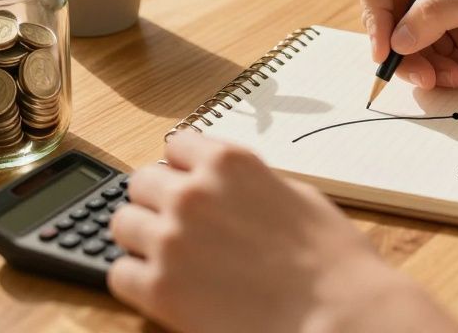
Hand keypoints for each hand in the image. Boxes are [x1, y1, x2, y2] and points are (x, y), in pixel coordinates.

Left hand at [108, 132, 457, 332]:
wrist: (338, 314)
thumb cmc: (331, 260)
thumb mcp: (297, 195)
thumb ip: (250, 183)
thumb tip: (230, 186)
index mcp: (229, 163)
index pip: (176, 144)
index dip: (184, 167)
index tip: (188, 182)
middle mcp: (193, 194)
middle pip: (142, 182)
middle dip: (158, 200)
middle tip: (180, 225)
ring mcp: (171, 241)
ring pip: (122, 224)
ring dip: (143, 237)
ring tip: (171, 257)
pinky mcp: (160, 290)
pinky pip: (119, 274)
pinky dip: (137, 280)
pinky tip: (166, 287)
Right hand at [355, 0, 457, 88]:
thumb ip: (437, 15)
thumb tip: (396, 40)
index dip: (375, 15)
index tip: (385, 49)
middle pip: (389, 21)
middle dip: (403, 51)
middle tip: (424, 77)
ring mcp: (447, 14)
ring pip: (409, 49)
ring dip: (428, 69)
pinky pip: (433, 64)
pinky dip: (446, 75)